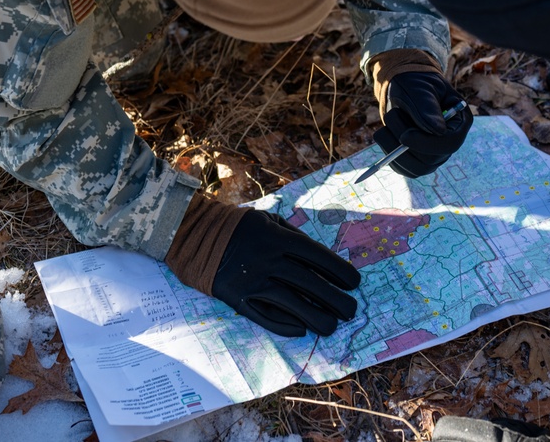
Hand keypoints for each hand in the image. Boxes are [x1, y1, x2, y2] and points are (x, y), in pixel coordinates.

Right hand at [212, 210, 360, 336]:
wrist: (195, 236)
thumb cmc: (238, 226)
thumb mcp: (268, 220)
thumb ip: (293, 235)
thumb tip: (318, 257)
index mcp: (277, 238)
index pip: (317, 257)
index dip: (339, 271)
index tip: (354, 283)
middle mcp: (268, 261)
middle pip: (309, 283)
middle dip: (335, 299)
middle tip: (352, 310)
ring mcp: (252, 282)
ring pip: (291, 304)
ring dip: (315, 317)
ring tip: (332, 327)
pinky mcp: (238, 299)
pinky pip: (265, 316)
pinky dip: (285, 325)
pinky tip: (301, 329)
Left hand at [373, 71, 470, 177]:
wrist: (403, 86)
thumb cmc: (414, 82)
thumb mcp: (420, 88)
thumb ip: (427, 107)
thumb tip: (438, 131)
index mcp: (460, 121)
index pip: (450, 143)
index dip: (427, 143)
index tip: (404, 137)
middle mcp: (450, 142)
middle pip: (431, 160)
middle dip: (405, 141)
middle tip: (391, 115)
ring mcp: (435, 154)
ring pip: (416, 169)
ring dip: (394, 148)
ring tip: (389, 119)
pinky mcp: (417, 160)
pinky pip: (403, 169)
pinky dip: (388, 154)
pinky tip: (385, 133)